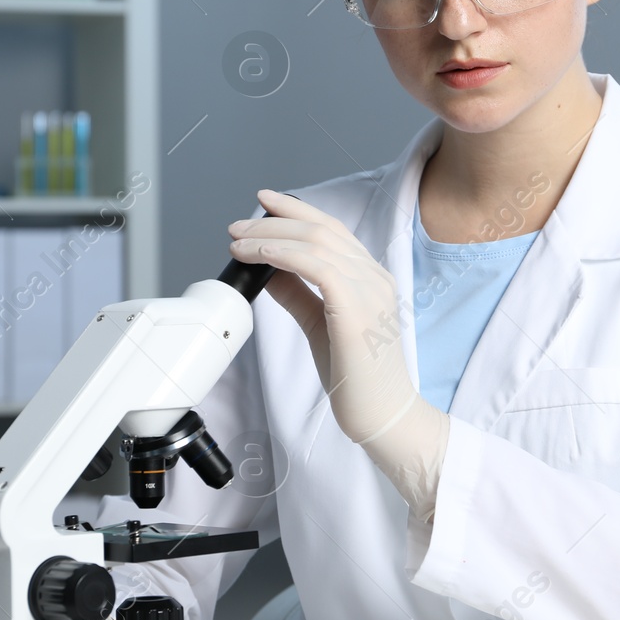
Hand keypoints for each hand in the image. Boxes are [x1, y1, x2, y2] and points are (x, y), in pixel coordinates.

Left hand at [229, 188, 449, 520]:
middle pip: (322, 229)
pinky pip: (317, 266)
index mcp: (370, 279)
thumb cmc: (356, 379)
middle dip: (275, 219)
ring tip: (239, 240)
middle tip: (238, 224)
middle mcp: (374, 277)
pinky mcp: (357, 308)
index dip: (297, 211)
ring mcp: (370, 290)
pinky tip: (260, 256)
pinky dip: (283, 254)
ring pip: (316, 242)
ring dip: (270, 236)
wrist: (381, 415)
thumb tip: (268, 269)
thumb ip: (297, 293)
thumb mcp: (318, 325)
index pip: (332, 230)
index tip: (264, 203)